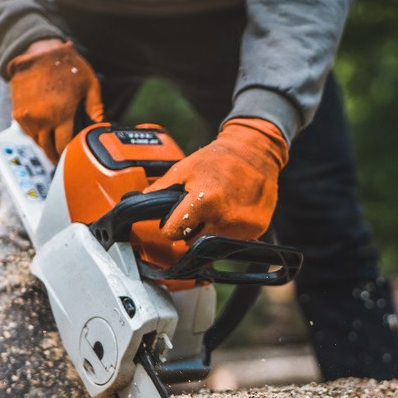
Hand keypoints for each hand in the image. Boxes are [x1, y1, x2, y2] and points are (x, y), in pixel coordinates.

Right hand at [6, 39, 103, 162]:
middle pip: (48, 149)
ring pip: (36, 142)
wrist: (36, 51)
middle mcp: (42, 119)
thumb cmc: (66, 66)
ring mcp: (27, 117)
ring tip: (54, 148)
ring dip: (45, 146)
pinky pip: (27, 132)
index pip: (65, 146)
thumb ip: (96, 108)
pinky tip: (44, 133)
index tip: (74, 158)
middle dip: (56, 156)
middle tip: (63, 159)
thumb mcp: (90, 84)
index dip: (70, 155)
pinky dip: (36, 135)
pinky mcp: (17, 112)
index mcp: (62, 115)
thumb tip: (101, 126)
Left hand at [143, 118, 288, 240]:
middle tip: (197, 213)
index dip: (171, 226)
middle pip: (192, 243)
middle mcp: (223, 218)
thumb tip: (140, 201)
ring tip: (215, 211)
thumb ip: (161, 188)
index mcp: (203, 202)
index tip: (175, 219)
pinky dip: (229, 232)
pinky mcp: (256, 229)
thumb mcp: (184, 169)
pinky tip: (230, 213)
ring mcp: (242, 226)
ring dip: (210, 233)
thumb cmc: (218, 159)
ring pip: (213, 245)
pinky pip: (233, 241)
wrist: (255, 152)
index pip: (173, 233)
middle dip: (190, 231)